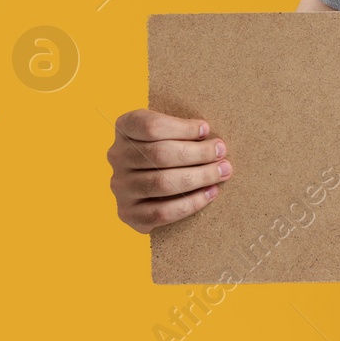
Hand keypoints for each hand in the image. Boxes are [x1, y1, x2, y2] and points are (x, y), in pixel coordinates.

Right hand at [107, 109, 231, 233]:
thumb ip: (184, 132)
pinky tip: (210, 193)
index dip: (182, 128)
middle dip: (198, 153)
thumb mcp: (169, 132)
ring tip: (222, 172)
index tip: (206, 130)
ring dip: (199, 177)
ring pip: (161, 183)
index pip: (150, 126)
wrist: (149, 188)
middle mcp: (117, 157)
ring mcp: (120, 187)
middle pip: (160, 154)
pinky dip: (190, 203)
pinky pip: (161, 212)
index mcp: (125, 129)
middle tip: (222, 153)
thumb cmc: (169, 150)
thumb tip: (213, 141)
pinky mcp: (127, 213)